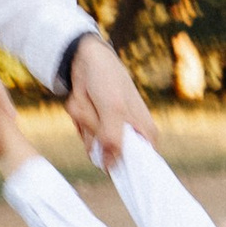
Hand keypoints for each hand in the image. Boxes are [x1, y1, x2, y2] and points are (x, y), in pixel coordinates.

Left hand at [64, 33, 152, 164]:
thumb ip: (113, 139)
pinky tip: (84, 103)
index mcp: (146, 134)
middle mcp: (130, 136)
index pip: (138, 166)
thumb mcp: (113, 109)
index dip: (121, 163)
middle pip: (108, 157)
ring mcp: (111, 132)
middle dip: (95, 134)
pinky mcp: (96, 127)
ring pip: (92, 146)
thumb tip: (110, 168)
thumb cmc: (107, 80)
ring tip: (91, 103)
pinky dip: (79, 120)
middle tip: (97, 111)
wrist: (87, 58)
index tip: (108, 146)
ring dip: (85, 124)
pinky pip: (83, 135)